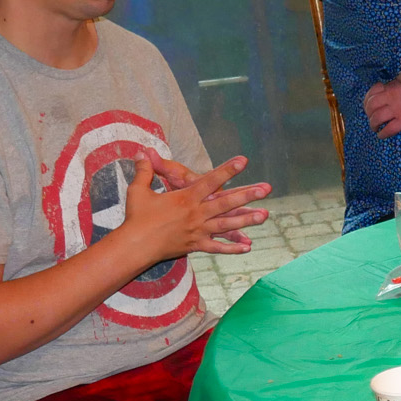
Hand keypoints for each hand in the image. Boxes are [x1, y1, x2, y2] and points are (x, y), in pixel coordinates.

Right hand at [117, 154, 269, 262]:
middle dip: (247, 195)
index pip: (211, 180)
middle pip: (226, 202)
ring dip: (246, 220)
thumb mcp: (138, 190)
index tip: (243, 161)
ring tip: (265, 216)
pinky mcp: (196, 246)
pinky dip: (232, 248)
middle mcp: (196, 214)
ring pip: (227, 224)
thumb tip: (143, 152)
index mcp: (186, 198)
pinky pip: (217, 247)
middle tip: (266, 189)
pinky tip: (248, 247)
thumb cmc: (136, 217)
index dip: (227, 170)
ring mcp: (198, 231)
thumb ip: (145, 170)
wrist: (135, 245)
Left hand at [366, 79, 400, 136]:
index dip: (367, 100)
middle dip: (368, 113)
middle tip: (371, 118)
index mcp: (395, 85)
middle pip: (371, 105)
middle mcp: (394, 96)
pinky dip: (382, 134)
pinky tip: (383, 135)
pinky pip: (388, 129)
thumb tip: (393, 88)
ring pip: (376, 118)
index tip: (369, 106)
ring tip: (375, 128)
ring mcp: (399, 109)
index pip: (373, 91)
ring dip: (373, 125)